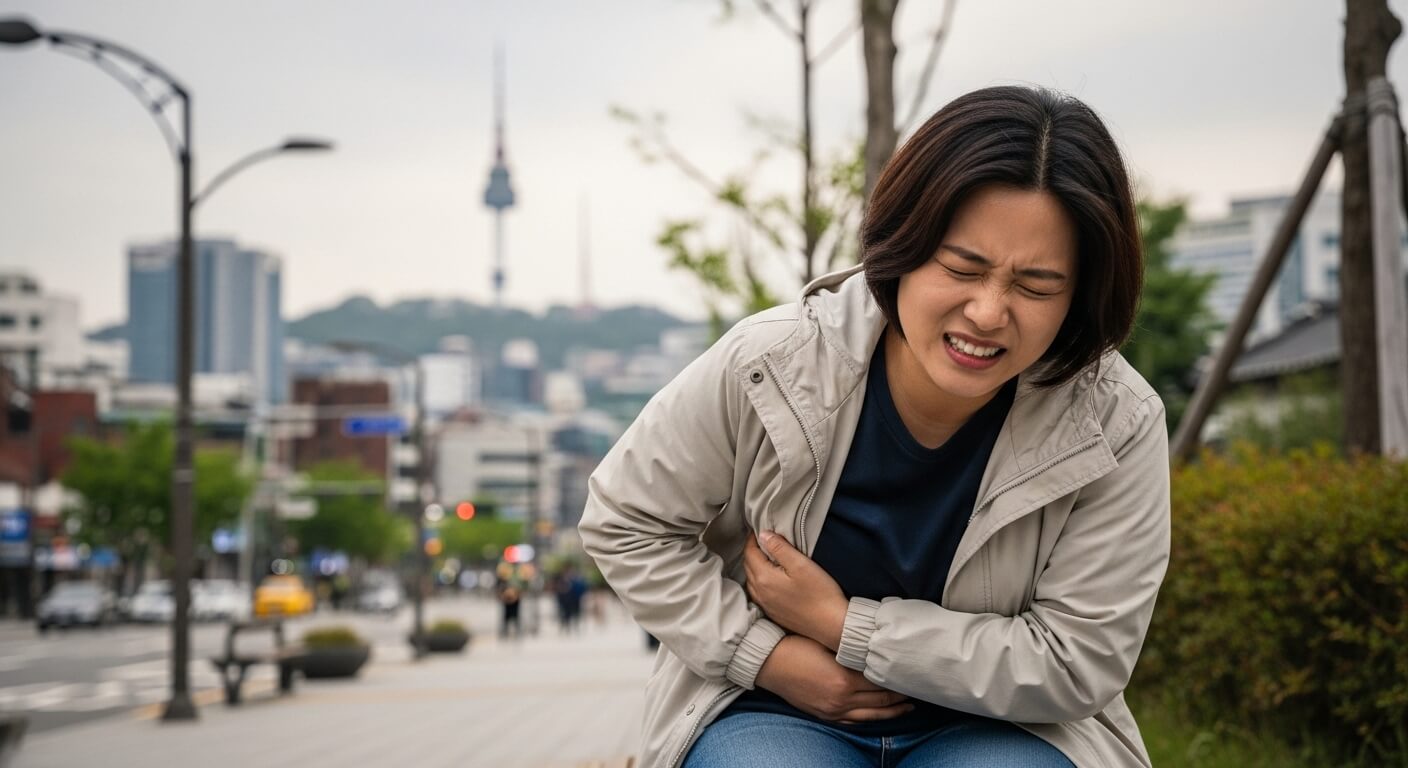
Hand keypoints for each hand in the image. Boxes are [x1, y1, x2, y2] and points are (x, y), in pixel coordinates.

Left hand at [744, 530, 847, 650]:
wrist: (832, 626)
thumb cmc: (820, 594)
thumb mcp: (801, 564)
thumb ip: (780, 548)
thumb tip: (763, 535)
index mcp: (764, 578)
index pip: (750, 552)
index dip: (753, 538)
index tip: (759, 529)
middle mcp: (760, 593)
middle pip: (748, 566)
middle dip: (753, 551)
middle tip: (763, 540)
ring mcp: (765, 605)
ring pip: (751, 580)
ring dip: (755, 566)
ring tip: (767, 557)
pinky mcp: (773, 614)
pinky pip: (758, 593)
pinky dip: (760, 581)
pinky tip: (771, 579)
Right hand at [755, 635, 911, 723]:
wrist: (769, 661)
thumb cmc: (797, 644)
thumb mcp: (828, 643)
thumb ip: (852, 651)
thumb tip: (874, 650)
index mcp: (845, 678)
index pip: (882, 681)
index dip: (898, 678)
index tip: (911, 672)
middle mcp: (842, 698)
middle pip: (881, 700)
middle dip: (901, 695)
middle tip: (917, 688)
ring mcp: (833, 709)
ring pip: (871, 715)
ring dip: (892, 711)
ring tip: (907, 706)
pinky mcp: (824, 714)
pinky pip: (853, 721)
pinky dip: (870, 719)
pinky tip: (879, 715)